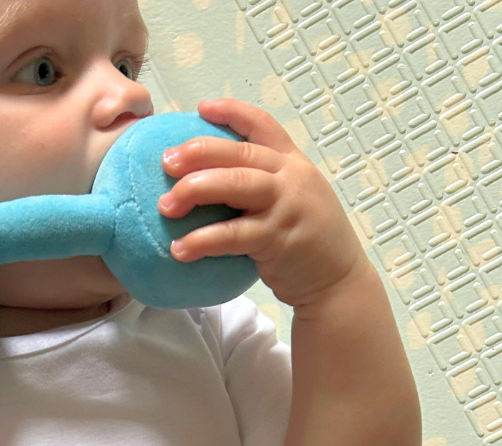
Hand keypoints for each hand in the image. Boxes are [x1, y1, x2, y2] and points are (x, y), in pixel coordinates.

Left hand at [158, 98, 367, 308]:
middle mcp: (290, 178)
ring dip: (195, 190)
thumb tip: (208, 182)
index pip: (263, 126)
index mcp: (292, 163)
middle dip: (198, 153)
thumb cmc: (305, 241)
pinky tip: (179, 249)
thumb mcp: (291, 200)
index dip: (232, 112)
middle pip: (240, 153)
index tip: (201, 108)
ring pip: (236, 185)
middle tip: (165, 162)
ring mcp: (285, 207)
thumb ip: (260, 186)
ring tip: (165, 205)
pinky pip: (233, 236)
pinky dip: (202, 241)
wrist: (337, 280)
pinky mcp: (277, 240)